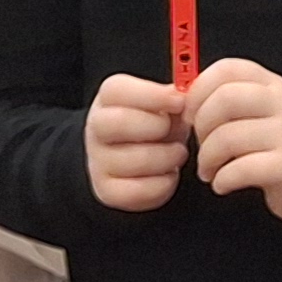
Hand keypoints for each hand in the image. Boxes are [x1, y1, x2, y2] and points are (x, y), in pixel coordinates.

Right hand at [85, 73, 188, 209]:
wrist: (140, 158)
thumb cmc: (156, 124)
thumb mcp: (165, 104)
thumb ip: (174, 96)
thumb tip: (185, 95)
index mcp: (108, 98)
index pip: (117, 90)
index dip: (153, 95)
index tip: (179, 102)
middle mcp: (96, 127)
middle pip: (119, 122)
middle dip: (158, 127)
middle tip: (174, 131)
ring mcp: (98, 161)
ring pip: (136, 160)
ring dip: (169, 157)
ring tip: (177, 153)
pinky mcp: (107, 191)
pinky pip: (138, 190)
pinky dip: (164, 184)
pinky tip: (168, 174)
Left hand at [188, 56, 281, 218]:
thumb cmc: (272, 142)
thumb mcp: (255, 110)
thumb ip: (223, 98)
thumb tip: (179, 98)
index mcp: (270, 84)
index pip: (228, 69)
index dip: (198, 90)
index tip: (190, 113)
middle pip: (225, 98)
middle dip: (201, 126)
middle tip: (200, 145)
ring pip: (228, 137)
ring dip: (207, 160)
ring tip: (209, 170)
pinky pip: (241, 169)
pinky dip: (222, 180)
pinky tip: (223, 183)